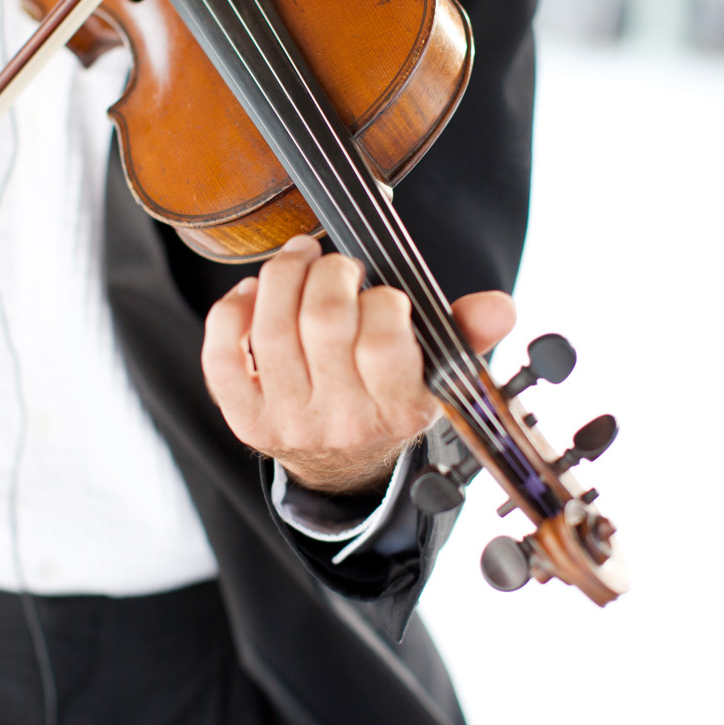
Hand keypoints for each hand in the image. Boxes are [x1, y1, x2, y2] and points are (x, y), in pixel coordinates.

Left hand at [201, 235, 515, 493]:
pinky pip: (222, 356)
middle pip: (322, 324)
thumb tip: (501, 307)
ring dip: (283, 276)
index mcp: (397, 412)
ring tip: (300, 260)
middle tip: (339, 268)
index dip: (380, 301)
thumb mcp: (435, 373)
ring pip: (271, 330)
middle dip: (330, 274)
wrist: (342, 464)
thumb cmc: (385, 397)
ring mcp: (287, 421)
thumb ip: (465, 333)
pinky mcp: (244, 416)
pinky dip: (232, 312)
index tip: (382, 295)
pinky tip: (254, 294)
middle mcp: (341, 422)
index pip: (383, 342)